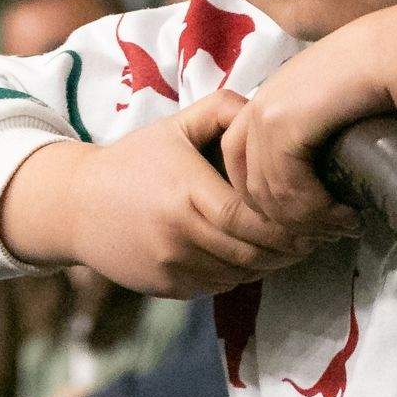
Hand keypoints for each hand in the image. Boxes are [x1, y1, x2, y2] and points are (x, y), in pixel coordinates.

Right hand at [2, 91, 319, 297]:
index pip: (253, 218)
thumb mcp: (175, 125)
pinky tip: (253, 253)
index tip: (321, 215)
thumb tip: (270, 111)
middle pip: (255, 252)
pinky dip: (243, 272)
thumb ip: (223, 109)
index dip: (292, 222)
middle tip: (322, 233)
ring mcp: (171, 266)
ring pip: (242, 274)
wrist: (74, 204)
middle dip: (294, 246)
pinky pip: (220, 286)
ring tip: (295, 243)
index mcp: (185, 192)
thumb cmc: (133, 159)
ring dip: (273, 262)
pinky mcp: (167, 288)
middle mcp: (178, 234)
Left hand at [222, 2, 396, 229]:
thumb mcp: (339, 110)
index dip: (275, 205)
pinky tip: (346, 213)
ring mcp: (266, 111)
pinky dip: (315, 210)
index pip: (242, 168)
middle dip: (288, 221)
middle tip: (331, 234)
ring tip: (345, 226)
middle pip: (248, 186)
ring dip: (307, 221)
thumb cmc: (385, 75)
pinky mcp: (282, 121)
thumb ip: (318, 138)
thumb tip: (320, 184)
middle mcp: (259, 104)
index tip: (317, 224)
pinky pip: (284, 186)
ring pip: (265, 193)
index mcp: (269, 102)